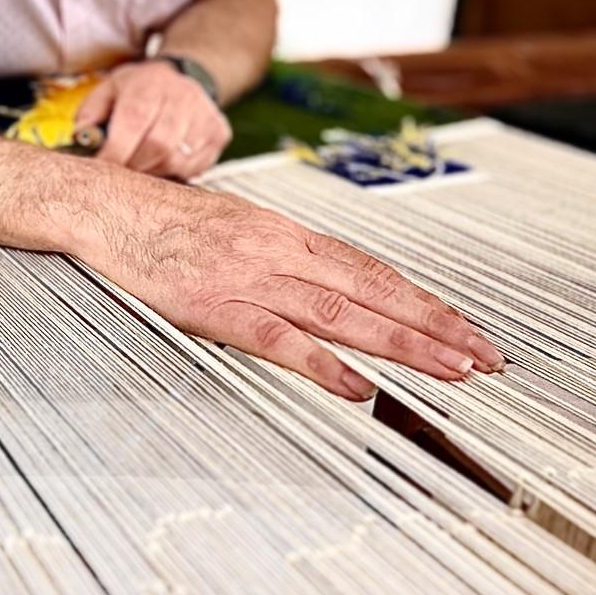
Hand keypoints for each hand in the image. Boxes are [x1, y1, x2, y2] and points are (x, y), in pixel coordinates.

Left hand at [77, 60, 229, 179]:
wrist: (182, 77)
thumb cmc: (138, 90)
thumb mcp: (108, 90)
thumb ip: (90, 114)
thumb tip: (82, 139)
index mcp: (149, 84)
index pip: (134, 121)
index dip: (116, 151)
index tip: (102, 169)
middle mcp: (181, 97)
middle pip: (158, 145)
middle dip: (134, 166)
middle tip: (120, 174)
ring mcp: (205, 115)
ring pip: (177, 159)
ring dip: (153, 173)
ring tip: (140, 167)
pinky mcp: (219, 133)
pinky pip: (196, 166)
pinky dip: (175, 173)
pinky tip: (162, 164)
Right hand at [95, 188, 502, 399]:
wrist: (111, 207)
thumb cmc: (171, 222)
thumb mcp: (243, 228)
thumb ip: (289, 260)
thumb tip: (337, 290)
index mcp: (291, 235)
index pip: (376, 272)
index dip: (427, 304)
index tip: (469, 332)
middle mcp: (283, 253)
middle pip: (375, 293)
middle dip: (436, 328)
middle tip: (485, 359)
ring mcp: (251, 279)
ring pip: (343, 315)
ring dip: (402, 345)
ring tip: (449, 370)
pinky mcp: (217, 307)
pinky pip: (279, 340)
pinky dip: (322, 364)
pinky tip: (358, 387)